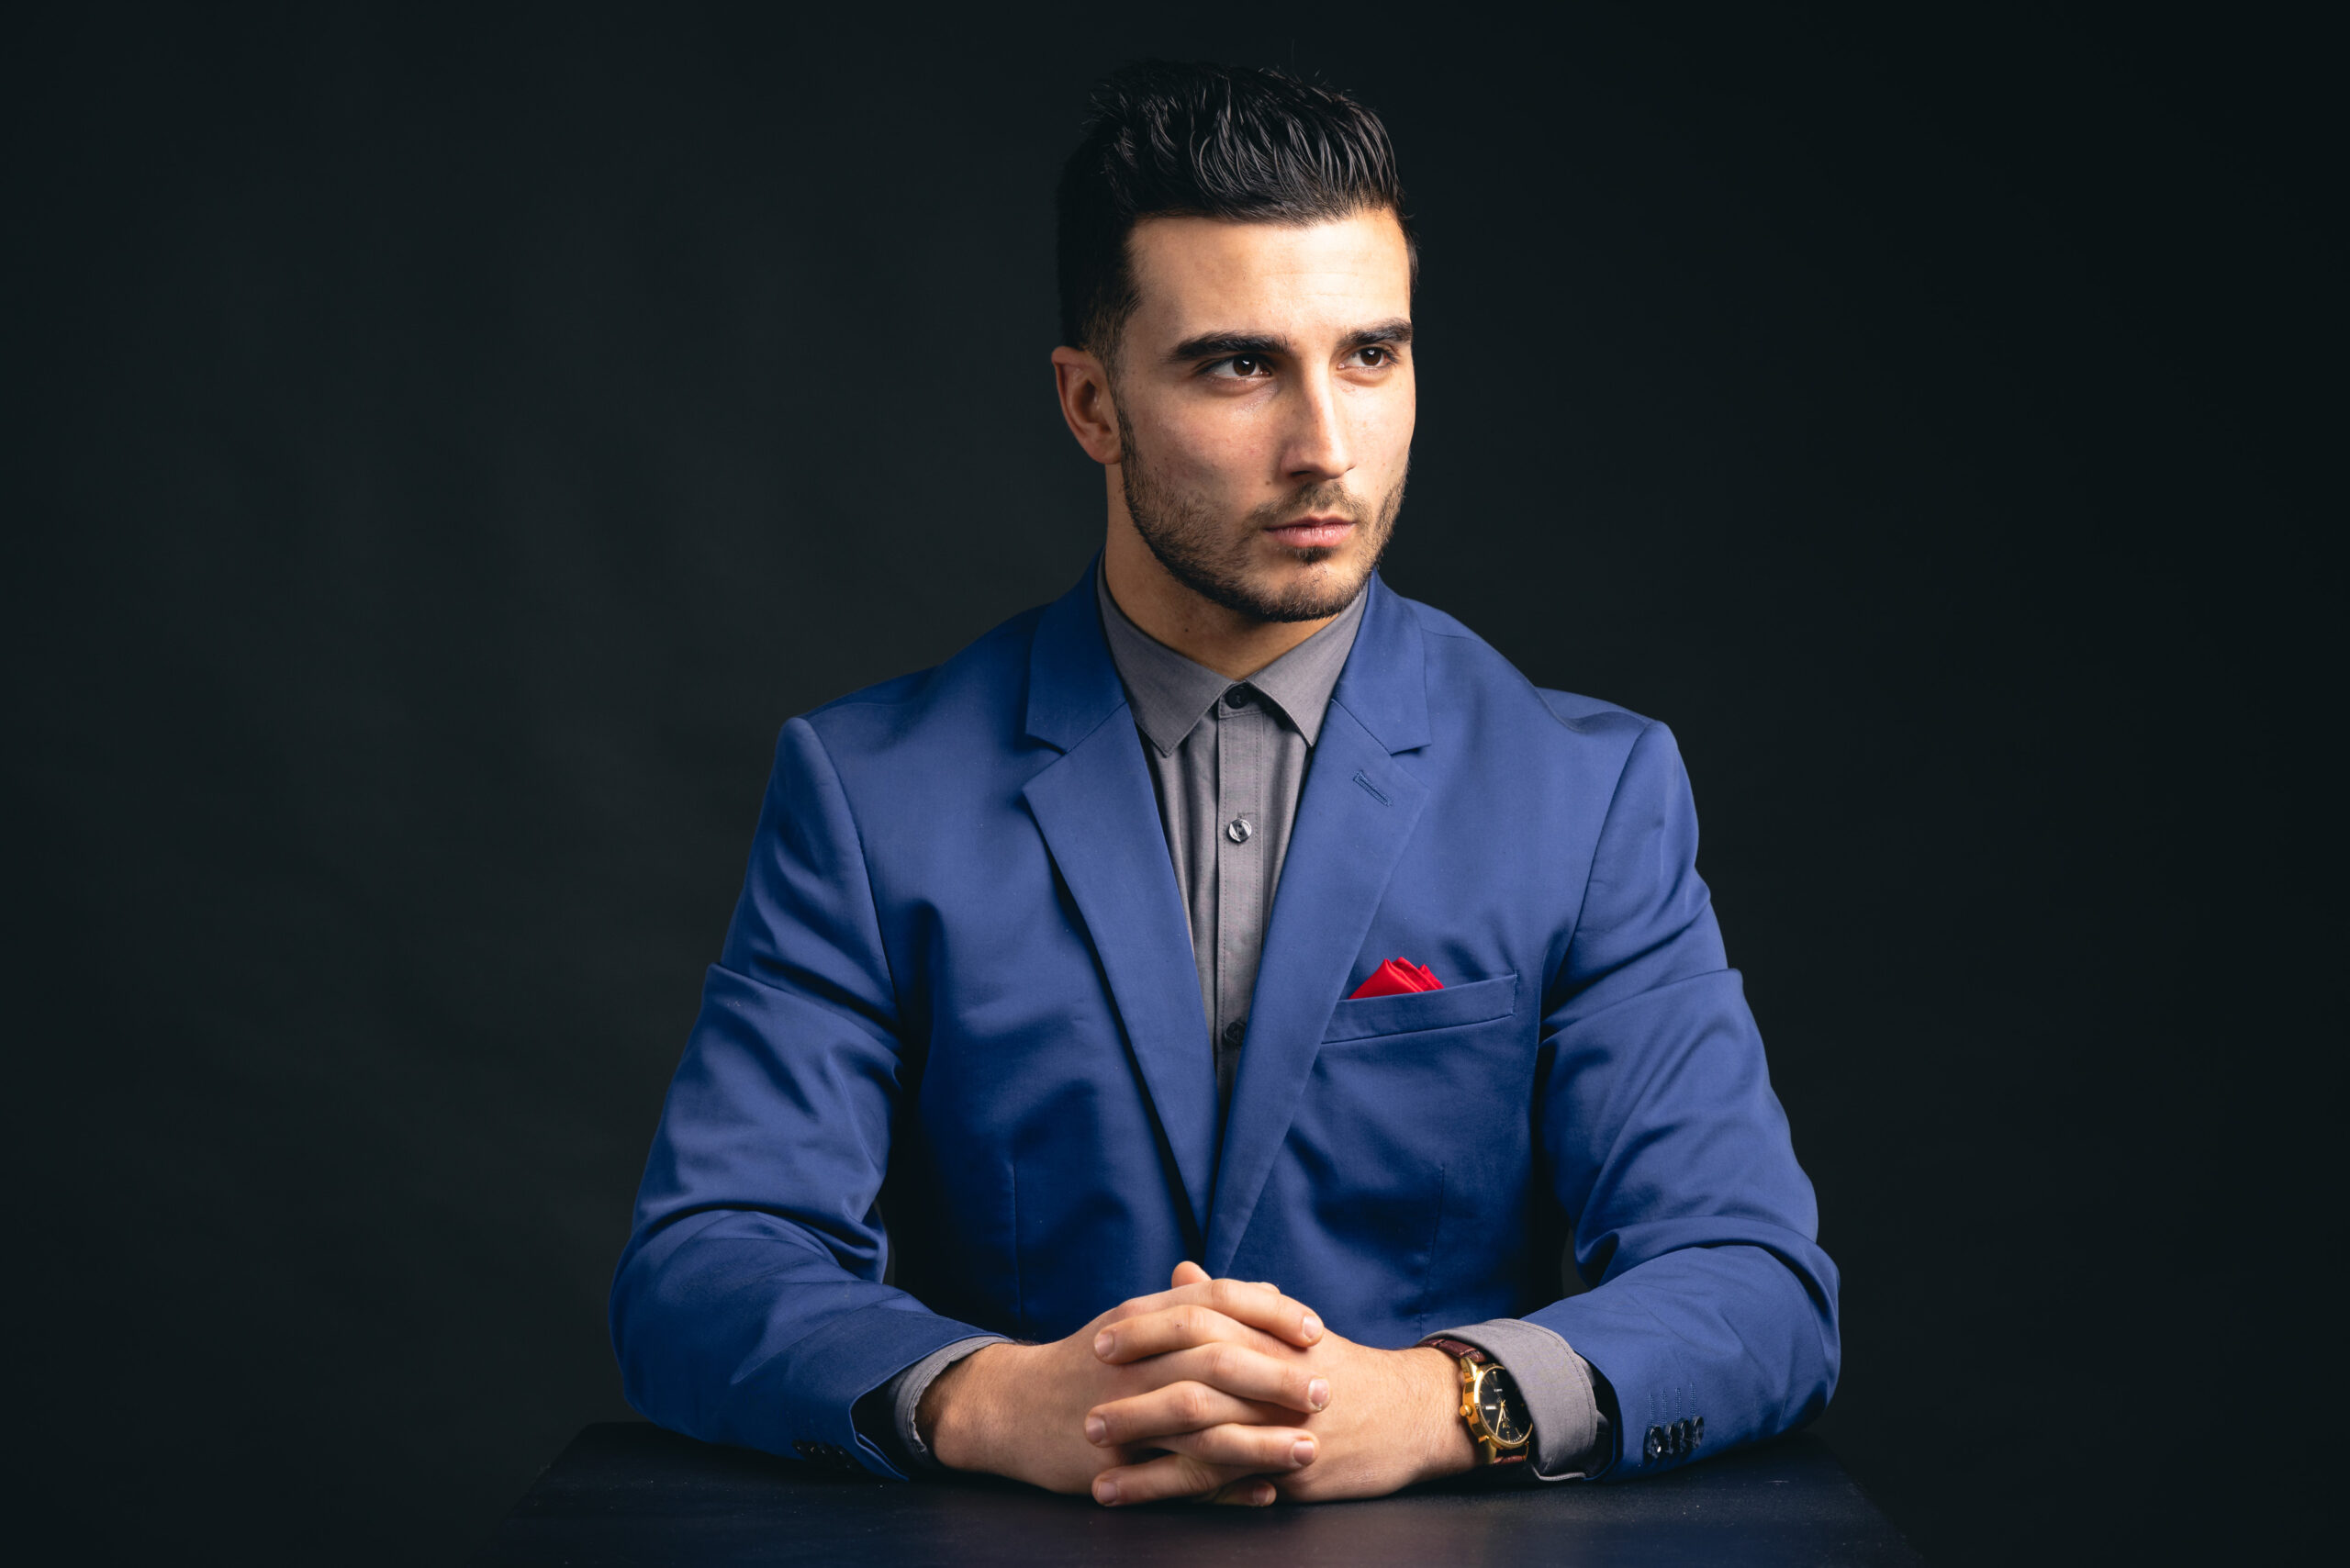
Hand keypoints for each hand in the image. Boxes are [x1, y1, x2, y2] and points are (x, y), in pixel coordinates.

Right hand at [920, 1268, 1329, 1502]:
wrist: (1011, 1408)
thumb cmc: (1087, 1362)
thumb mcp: (1138, 1321)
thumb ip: (1202, 1304)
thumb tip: (1270, 1293)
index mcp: (1143, 1318)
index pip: (1216, 1301)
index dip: (1270, 1313)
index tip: (1316, 1329)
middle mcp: (1134, 1359)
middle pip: (1215, 1360)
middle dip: (1276, 1377)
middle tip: (1325, 1391)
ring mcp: (1122, 1413)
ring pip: (1202, 1425)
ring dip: (1260, 1440)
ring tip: (1308, 1451)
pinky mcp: (1115, 1465)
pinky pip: (1178, 1480)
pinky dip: (1224, 1488)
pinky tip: (1265, 1492)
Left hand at [1086, 1263, 1479, 1504]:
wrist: (1412, 1416)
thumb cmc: (1341, 1369)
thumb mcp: (1289, 1328)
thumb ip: (1232, 1302)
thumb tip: (1182, 1270)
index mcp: (1270, 1334)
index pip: (1200, 1322)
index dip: (1148, 1331)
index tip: (1102, 1339)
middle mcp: (1274, 1377)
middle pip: (1194, 1379)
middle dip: (1134, 1395)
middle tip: (1084, 1405)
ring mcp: (1282, 1427)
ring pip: (1203, 1438)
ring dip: (1145, 1452)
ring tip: (1093, 1462)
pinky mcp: (1290, 1473)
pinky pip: (1225, 1484)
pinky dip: (1174, 1493)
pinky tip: (1136, 1499)